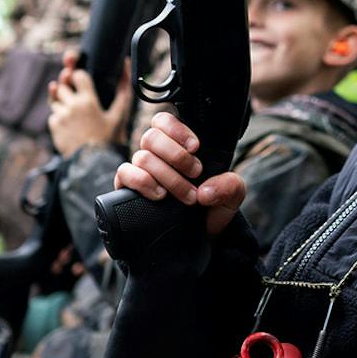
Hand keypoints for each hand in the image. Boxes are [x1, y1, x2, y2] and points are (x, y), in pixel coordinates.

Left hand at [47, 50, 132, 155]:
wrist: (92, 163)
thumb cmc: (108, 139)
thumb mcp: (119, 114)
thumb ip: (124, 88)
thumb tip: (125, 64)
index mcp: (88, 101)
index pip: (76, 74)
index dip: (78, 75)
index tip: (82, 80)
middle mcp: (71, 106)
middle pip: (62, 84)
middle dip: (68, 86)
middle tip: (76, 95)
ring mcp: (60, 116)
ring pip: (55, 99)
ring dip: (63, 101)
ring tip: (75, 112)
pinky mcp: (53, 126)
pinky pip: (53, 114)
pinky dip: (60, 116)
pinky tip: (71, 124)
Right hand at [113, 111, 245, 235]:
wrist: (201, 237)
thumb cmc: (212, 208)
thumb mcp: (231, 195)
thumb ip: (231, 185)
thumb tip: (205, 191)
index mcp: (177, 146)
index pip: (164, 121)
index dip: (176, 129)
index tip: (196, 147)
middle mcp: (156, 155)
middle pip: (151, 137)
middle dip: (177, 156)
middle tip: (196, 173)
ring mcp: (141, 171)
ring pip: (143, 157)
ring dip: (168, 176)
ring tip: (187, 196)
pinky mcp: (128, 188)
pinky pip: (124, 173)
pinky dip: (143, 181)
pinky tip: (160, 195)